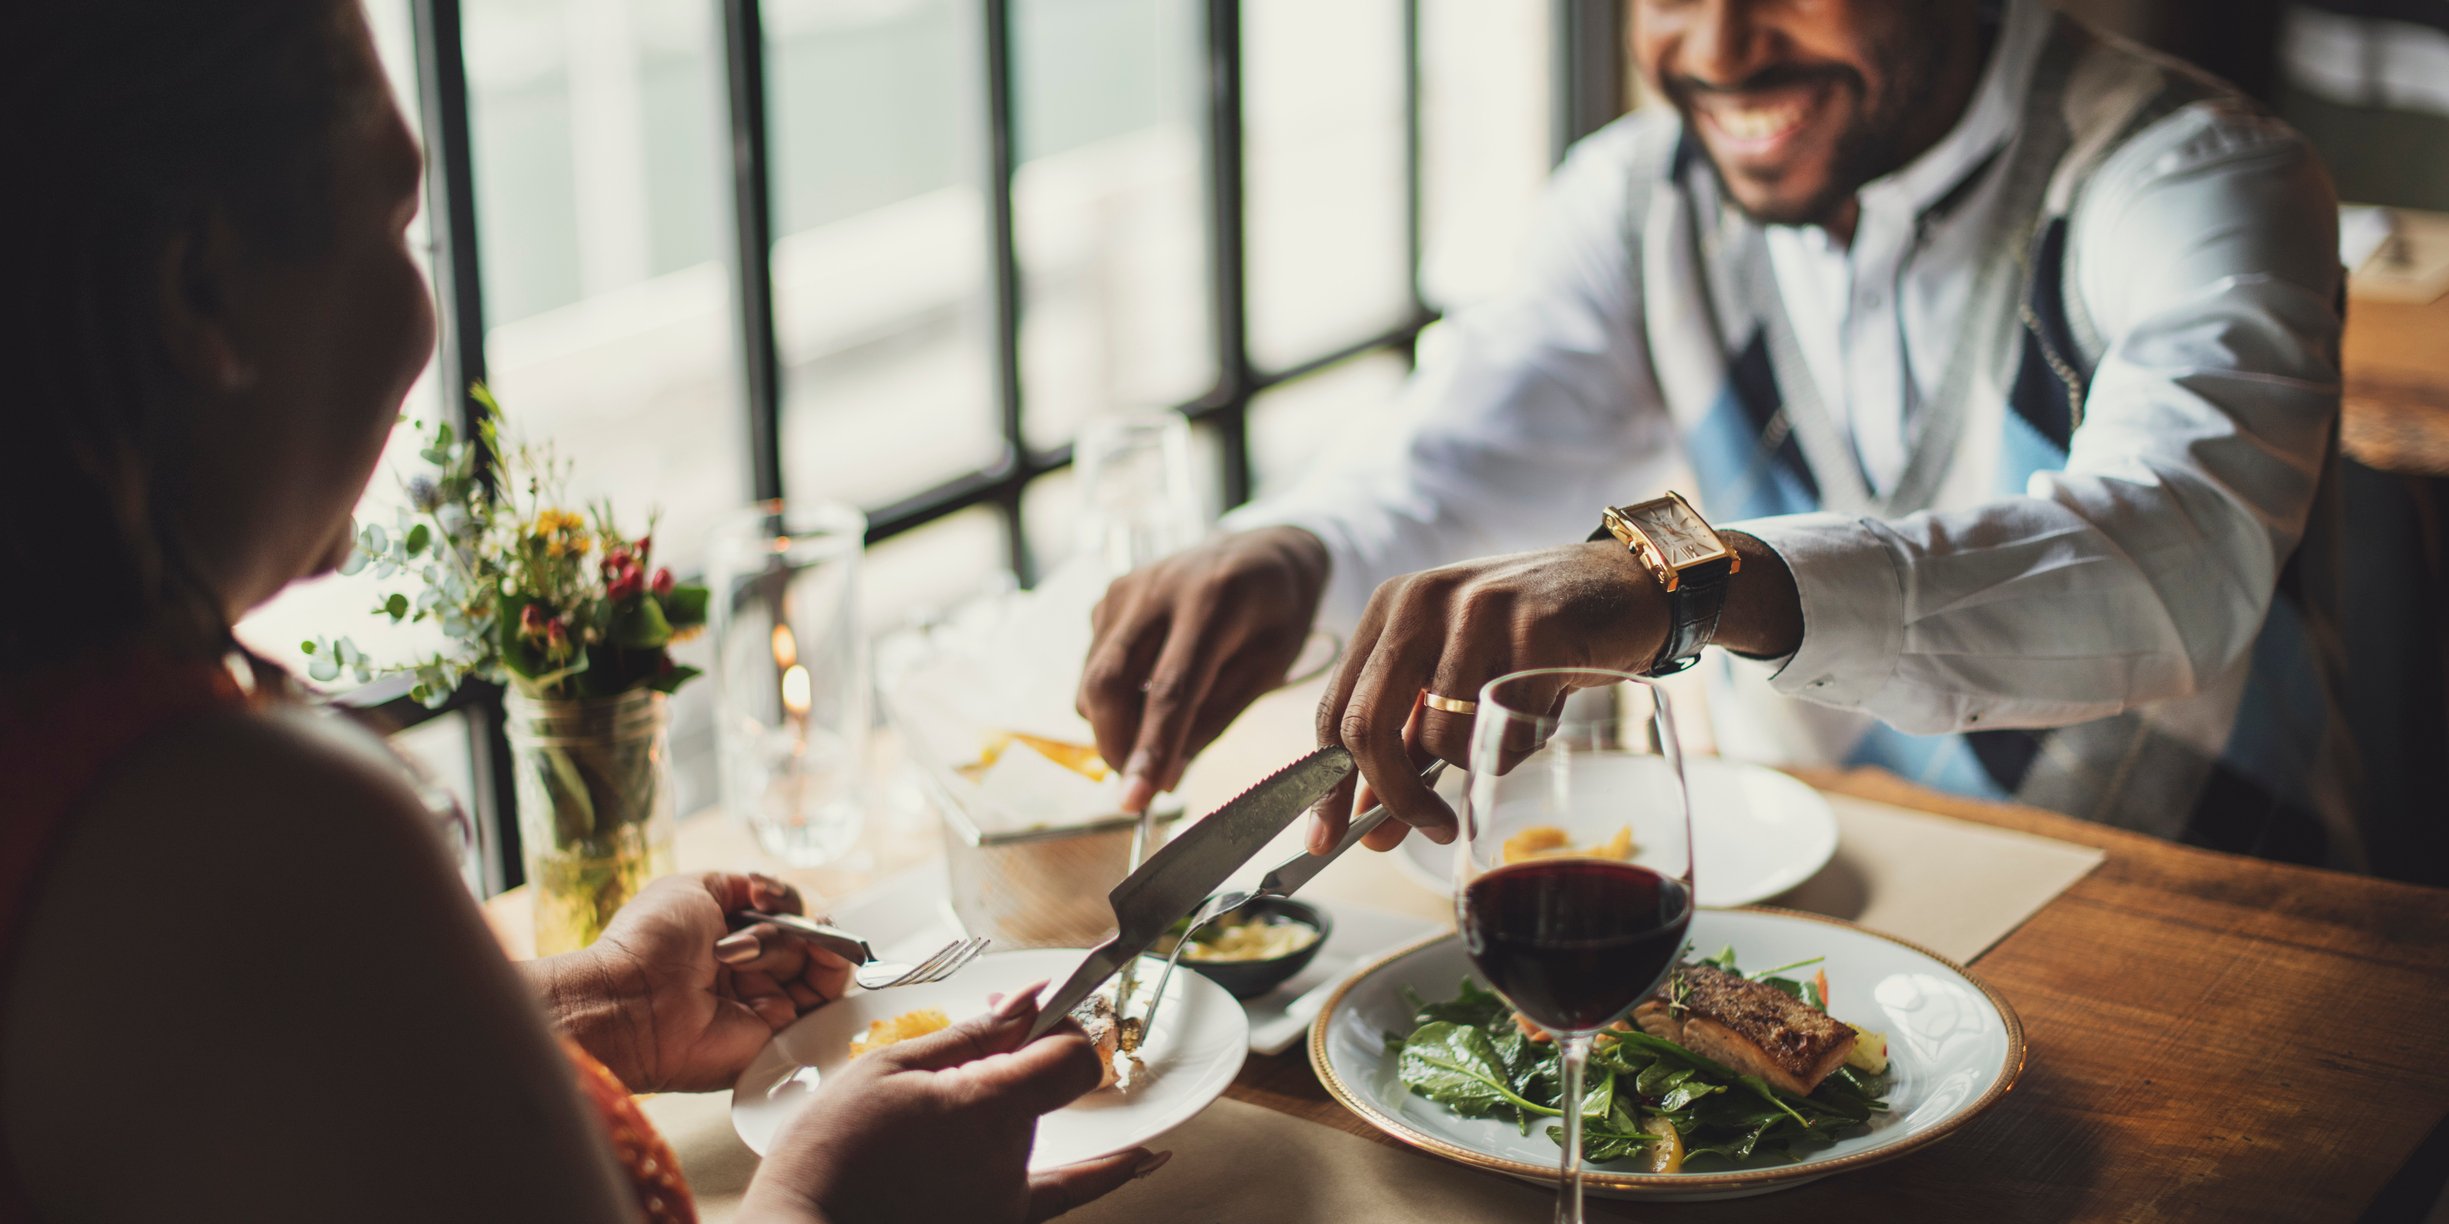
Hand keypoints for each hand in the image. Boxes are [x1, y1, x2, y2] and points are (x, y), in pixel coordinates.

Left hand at [532, 872, 853, 1093]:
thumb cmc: (652, 941)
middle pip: (800, 935)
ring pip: (815, 959)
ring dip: (795, 942)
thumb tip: (770, 891)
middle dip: (784, 924)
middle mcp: (749, 972)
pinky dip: (832, 964)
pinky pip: (826, 997)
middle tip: (752, 931)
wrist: (633, 1001)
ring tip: (753, 950)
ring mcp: (766, 1001)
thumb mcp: (692, 888)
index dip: (781, 900)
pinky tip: (820, 948)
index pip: (779, 914)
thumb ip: (739, 885)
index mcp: (725, 939)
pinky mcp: (782, 1031)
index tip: (761, 896)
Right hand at [741, 985, 1165, 1222]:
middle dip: (1016, 1055)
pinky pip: (1066, 1194)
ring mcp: (1007, 1200)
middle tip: (976, 1035)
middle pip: (1043, 1088)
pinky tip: (1146, 1157)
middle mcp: (1011, 1159)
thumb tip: (1030, 998)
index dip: (1059, 1025)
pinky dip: (1106, 1171)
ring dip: (1011, 1101)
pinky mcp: (997, 1223)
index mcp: (987, 1109)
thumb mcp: (888, 1071)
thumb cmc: (830, 1152)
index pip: (1071, 1054)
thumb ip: (970, 1036)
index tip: (1035, 1011)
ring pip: (1031, 1129)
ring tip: (960, 1094)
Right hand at [1078, 526, 1330, 811]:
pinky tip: (1151, 692)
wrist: (1265, 549)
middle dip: (1115, 746)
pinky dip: (1113, 698)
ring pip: (1092, 679)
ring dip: (1114, 726)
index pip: (1169, 690)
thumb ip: (1216, 718)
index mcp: (1212, 601)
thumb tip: (1166, 776)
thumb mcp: (1269, 667)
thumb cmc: (1278, 613)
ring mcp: (1126, 588)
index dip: (1149, 750)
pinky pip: (1094, 664)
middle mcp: (1158, 588)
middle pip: (1108, 683)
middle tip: (1142, 782)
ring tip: (1158, 734)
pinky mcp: (1109, 596)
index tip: (1135, 803)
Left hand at [1310, 540, 1669, 853]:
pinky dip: (1523, 745)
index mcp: (1390, 608)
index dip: (1326, 785)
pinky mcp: (1535, 629)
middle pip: (1367, 727)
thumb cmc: (1531, 637)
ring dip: (1479, 759)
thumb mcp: (1455, 675)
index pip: (1334, 709)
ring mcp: (1477, 610)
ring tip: (1513, 724)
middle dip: (1392, 797)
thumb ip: (1408, 741)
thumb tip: (1371, 826)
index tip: (1326, 840)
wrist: (1626, 586)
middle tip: (1427, 829)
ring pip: (1441, 738)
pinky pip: (1507, 732)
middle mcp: (1422, 601)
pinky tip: (1544, 709)